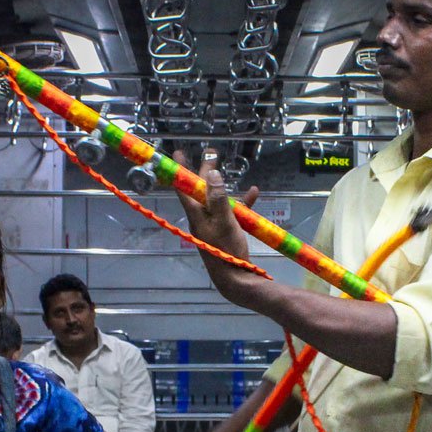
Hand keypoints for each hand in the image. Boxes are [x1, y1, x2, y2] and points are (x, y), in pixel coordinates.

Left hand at [172, 148, 261, 301]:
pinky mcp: (225, 230)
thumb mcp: (224, 221)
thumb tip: (211, 173)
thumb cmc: (226, 249)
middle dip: (205, 172)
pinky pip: (232, 212)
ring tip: (228, 171)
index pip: (184, 188)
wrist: (234, 277)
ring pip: (217, 199)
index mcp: (196, 214)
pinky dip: (241, 203)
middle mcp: (202, 217)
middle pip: (201, 190)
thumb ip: (218, 197)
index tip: (178, 154)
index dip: (180, 170)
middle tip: (211, 155)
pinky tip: (254, 193)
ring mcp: (213, 224)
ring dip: (224, 187)